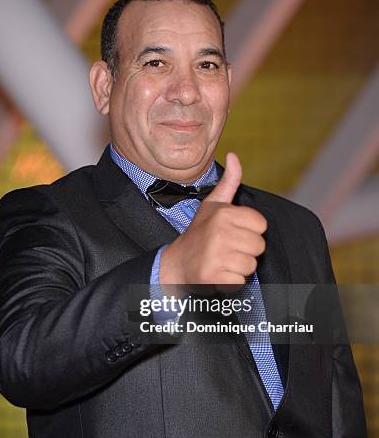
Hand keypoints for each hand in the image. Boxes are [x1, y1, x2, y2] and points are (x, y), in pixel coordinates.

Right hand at [160, 152, 266, 288]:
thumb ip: (229, 181)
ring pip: (251, 265)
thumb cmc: (199, 233)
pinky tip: (218, 273)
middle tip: (227, 248)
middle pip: (259, 246)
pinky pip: (240, 281)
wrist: (175, 263)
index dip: (250, 231)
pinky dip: (231, 281)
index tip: (234, 232)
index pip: (261, 225)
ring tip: (223, 260)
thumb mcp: (213, 204)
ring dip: (239, 267)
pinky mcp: (214, 276)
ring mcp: (217, 255)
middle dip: (246, 250)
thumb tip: (234, 155)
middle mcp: (220, 233)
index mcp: (224, 214)